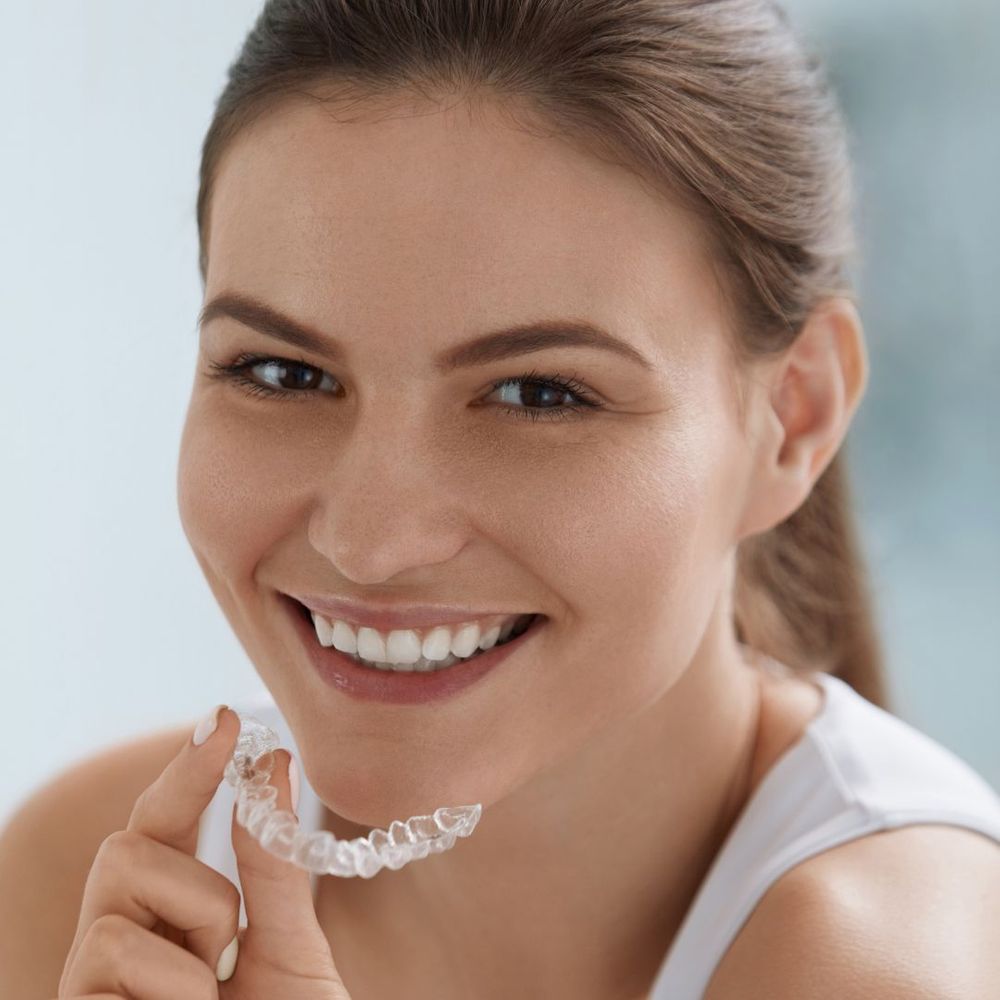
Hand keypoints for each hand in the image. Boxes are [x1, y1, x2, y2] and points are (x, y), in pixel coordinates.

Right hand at [58, 705, 352, 998]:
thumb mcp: (291, 945)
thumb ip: (273, 867)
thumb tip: (273, 761)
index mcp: (171, 920)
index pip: (166, 828)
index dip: (191, 771)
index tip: (227, 718)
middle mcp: (124, 943)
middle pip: (124, 843)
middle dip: (193, 873)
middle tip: (232, 940)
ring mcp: (93, 981)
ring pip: (121, 878)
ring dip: (197, 935)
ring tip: (214, 998)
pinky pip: (113, 949)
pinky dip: (179, 990)